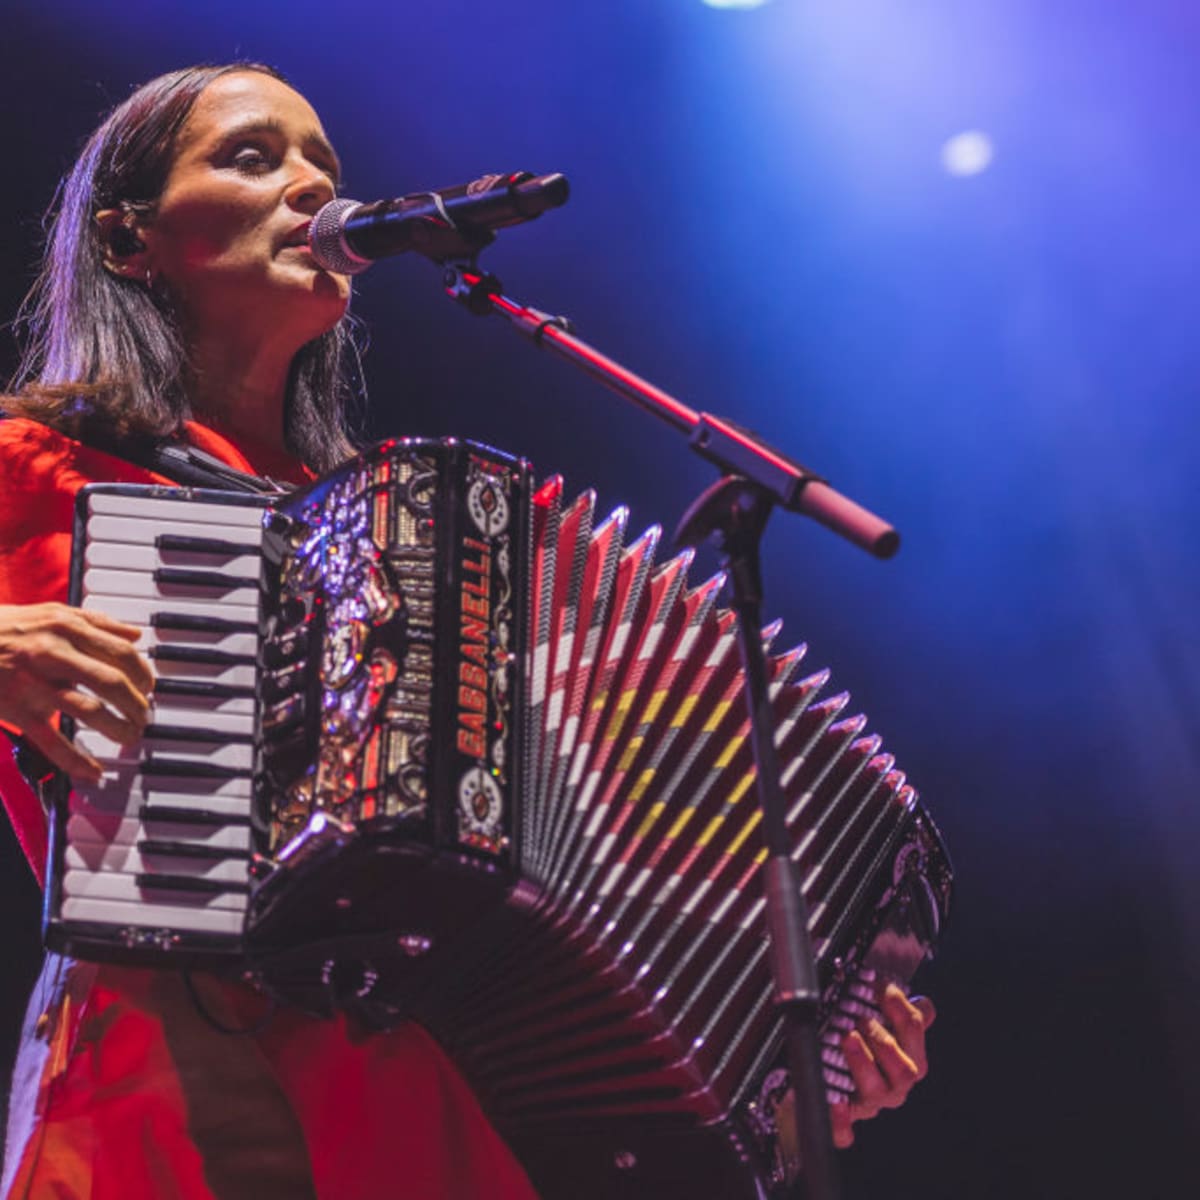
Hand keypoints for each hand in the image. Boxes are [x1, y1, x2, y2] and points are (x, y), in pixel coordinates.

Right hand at [0, 602, 153, 782]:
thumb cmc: (5, 627)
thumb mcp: (51, 613)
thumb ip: (95, 622)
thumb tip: (135, 634)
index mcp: (66, 627)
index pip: (122, 653)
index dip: (144, 674)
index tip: (150, 687)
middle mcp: (53, 653)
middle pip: (113, 682)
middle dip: (138, 704)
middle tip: (145, 716)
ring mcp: (33, 683)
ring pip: (89, 710)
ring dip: (118, 728)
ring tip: (130, 736)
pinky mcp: (15, 709)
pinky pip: (51, 739)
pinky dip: (76, 760)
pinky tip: (93, 772)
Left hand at [830, 982, 935, 1147]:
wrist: (814, 1082)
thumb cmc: (852, 1047)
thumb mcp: (876, 1024)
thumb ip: (898, 1013)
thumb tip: (924, 1003)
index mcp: (906, 1058)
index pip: (913, 1030)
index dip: (898, 1006)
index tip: (878, 986)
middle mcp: (892, 1085)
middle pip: (904, 1069)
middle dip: (884, 1041)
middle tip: (860, 1019)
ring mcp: (868, 1105)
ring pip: (877, 1092)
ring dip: (864, 1063)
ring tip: (847, 1038)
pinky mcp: (840, 1124)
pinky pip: (845, 1132)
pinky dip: (842, 1121)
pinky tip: (837, 1103)